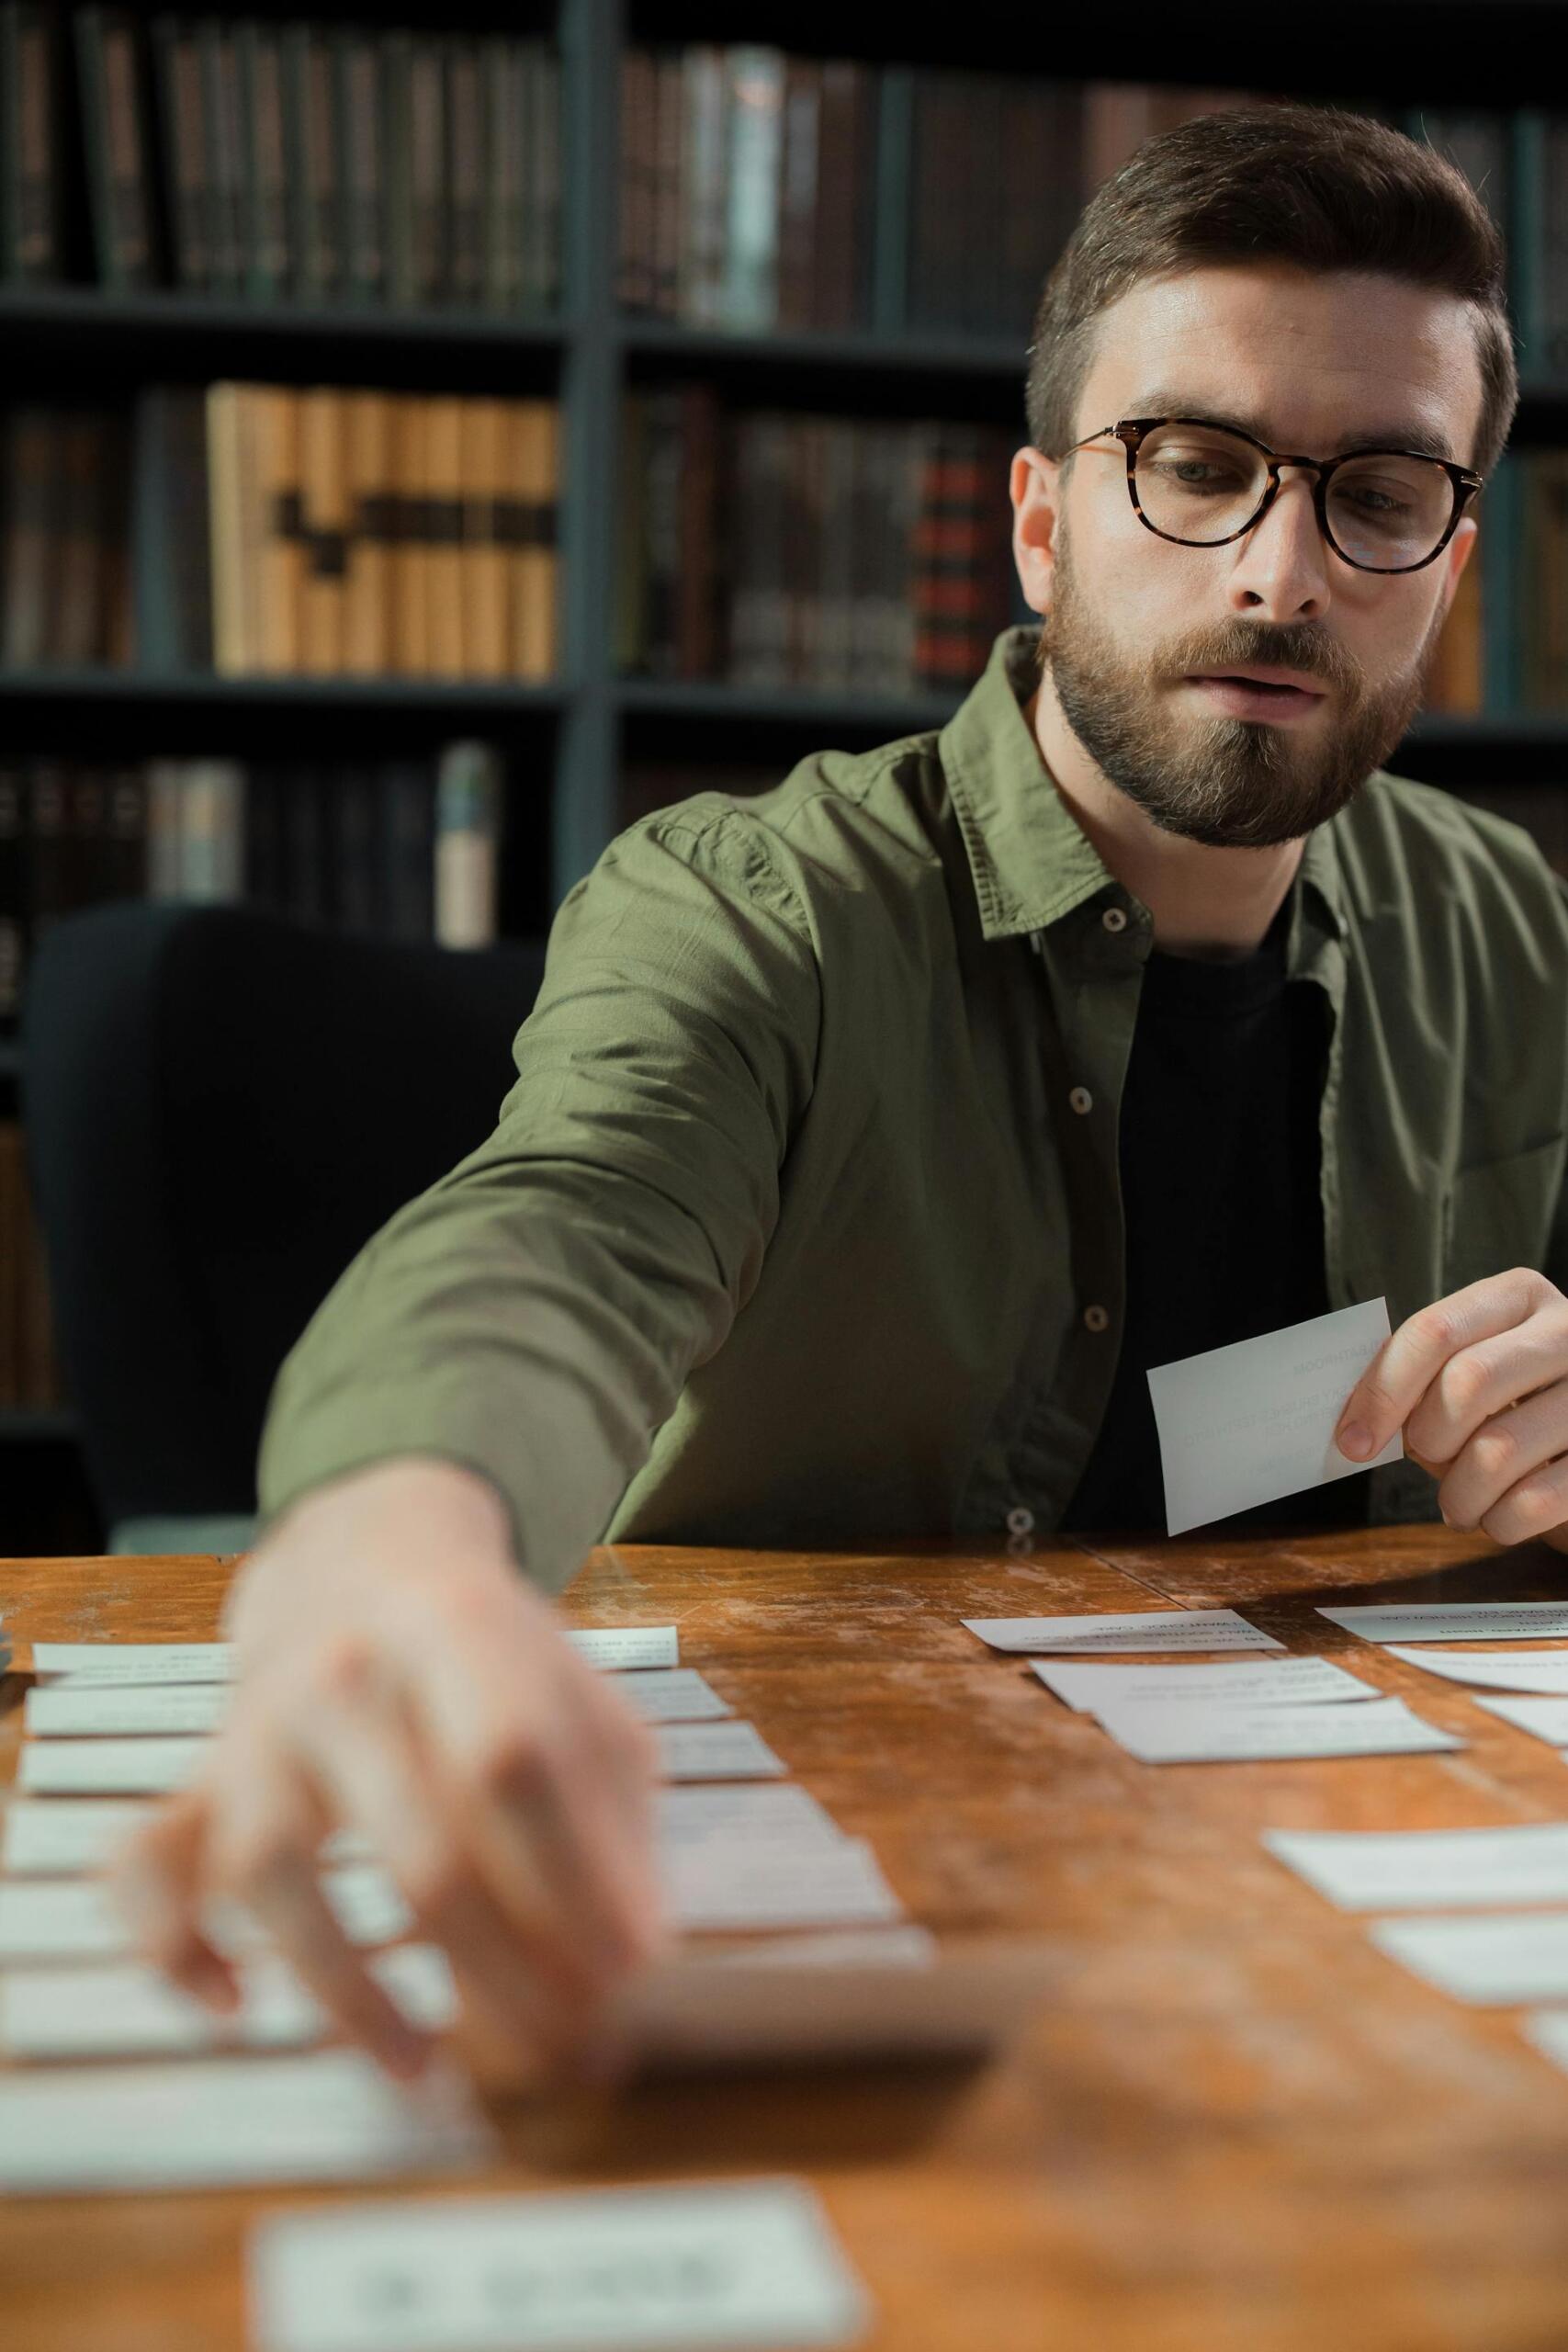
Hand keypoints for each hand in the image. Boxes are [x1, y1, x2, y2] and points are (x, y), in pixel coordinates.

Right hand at [105, 1457, 666, 2081]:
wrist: (361, 1564)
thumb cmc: (494, 1657)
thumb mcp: (577, 1694)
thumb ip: (614, 1809)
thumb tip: (639, 1956)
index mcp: (455, 1626)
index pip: (516, 1764)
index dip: (575, 1880)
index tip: (628, 1977)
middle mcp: (343, 1672)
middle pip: (422, 1845)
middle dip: (502, 1972)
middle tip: (562, 2052)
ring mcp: (256, 1727)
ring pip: (279, 1872)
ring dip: (352, 1990)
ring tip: (425, 2067)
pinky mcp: (199, 1782)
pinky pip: (149, 1870)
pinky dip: (175, 1948)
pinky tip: (236, 2009)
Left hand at [1334, 1269, 1567, 1549]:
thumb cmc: (1510, 1409)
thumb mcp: (1465, 1378)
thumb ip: (1417, 1384)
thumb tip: (1356, 1430)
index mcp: (1518, 1298)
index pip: (1435, 1332)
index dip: (1383, 1390)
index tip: (1352, 1441)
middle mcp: (1566, 1333)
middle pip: (1469, 1381)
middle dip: (1428, 1437)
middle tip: (1427, 1459)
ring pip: (1500, 1450)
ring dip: (1460, 1494)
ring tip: (1459, 1504)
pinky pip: (1536, 1501)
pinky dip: (1500, 1522)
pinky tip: (1499, 1517)